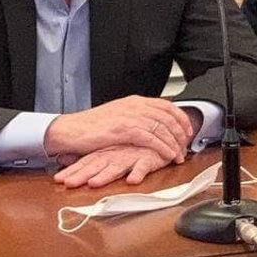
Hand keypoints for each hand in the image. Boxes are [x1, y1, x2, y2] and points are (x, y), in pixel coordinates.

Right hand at [44, 95, 193, 162]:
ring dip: (173, 142)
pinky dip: (162, 147)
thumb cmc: (90, 126)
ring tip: (178, 154)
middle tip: (186, 145)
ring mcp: (129, 116)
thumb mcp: (117, 116)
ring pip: (162, 127)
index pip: (166, 106)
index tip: (187, 130)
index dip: (180, 118)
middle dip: (181, 132)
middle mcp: (134, 105)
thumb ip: (134, 117)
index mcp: (134, 101)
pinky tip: (167, 155)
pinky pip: (150, 138)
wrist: (69, 129)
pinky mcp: (123, 129)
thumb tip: (152, 126)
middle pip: (168, 116)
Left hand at [53, 144, 169, 188]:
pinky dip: (138, 172)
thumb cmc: (134, 146)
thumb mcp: (109, 151)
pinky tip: (132, 180)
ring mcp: (131, 156)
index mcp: (106, 152)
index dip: (73, 170)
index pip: (86, 161)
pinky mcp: (149, 158)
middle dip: (82, 175)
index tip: (59, 179)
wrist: (160, 135)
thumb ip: (88, 156)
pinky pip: (144, 166)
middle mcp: (116, 154)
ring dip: (106, 175)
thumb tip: (62, 157)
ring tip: (95, 183)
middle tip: (69, 183)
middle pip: (96, 165)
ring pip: (117, 165)